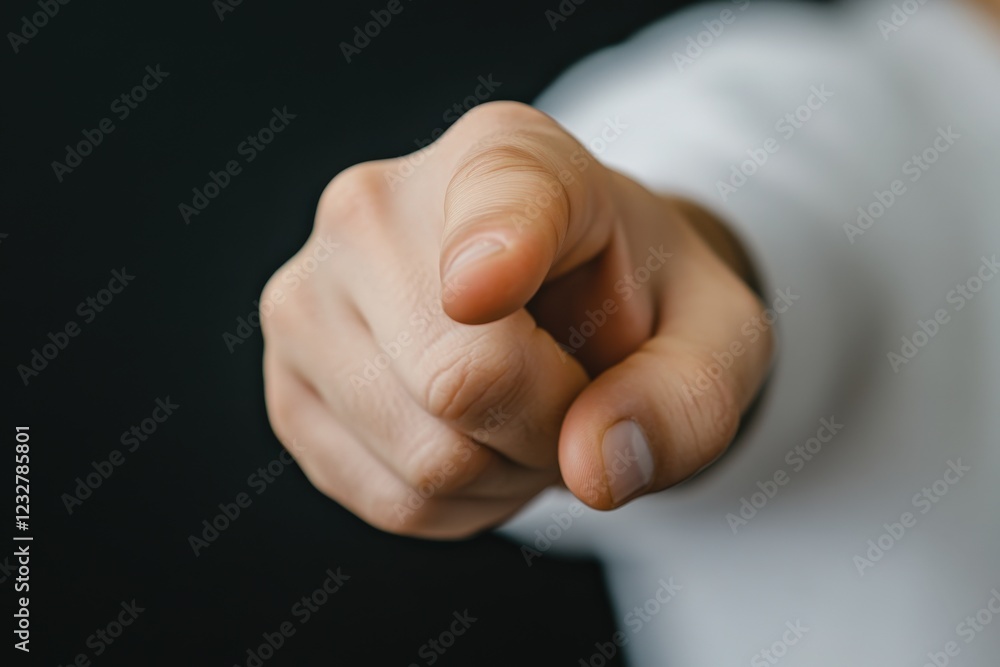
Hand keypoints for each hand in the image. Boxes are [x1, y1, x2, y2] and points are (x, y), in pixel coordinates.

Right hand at [260, 102, 772, 537]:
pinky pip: (390, 501)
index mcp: (504, 157)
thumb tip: (593, 467)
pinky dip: (458, 505)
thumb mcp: (714, 336)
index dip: (493, 250)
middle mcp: (373, 209)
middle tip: (574, 393)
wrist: (557, 308)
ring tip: (521, 410)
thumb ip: (686, 394)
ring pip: (427, 460)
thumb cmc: (634, 304)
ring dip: (506, 473)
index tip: (484, 287)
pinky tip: (472, 442)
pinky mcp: (289, 385)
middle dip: (551, 431)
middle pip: (465, 381)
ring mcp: (310, 297)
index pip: (494, 203)